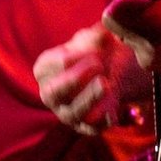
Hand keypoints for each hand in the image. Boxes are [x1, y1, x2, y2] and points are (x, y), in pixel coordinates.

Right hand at [33, 22, 150, 134]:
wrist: (115, 71)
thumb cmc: (96, 50)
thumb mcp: (94, 37)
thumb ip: (96, 35)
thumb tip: (104, 33)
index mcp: (45, 70)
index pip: (50, 66)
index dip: (74, 55)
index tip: (96, 45)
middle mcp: (51, 95)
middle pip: (52, 93)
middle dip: (74, 79)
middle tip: (98, 64)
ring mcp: (67, 113)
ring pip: (73, 113)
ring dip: (89, 98)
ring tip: (106, 84)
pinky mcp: (87, 127)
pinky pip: (93, 127)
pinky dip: (103, 118)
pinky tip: (114, 108)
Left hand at [102, 0, 160, 73]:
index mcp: (155, 19)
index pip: (116, 9)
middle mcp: (148, 43)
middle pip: (115, 22)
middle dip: (126, 9)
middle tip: (146, 2)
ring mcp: (149, 58)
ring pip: (125, 33)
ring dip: (136, 21)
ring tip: (160, 15)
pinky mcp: (152, 66)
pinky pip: (137, 44)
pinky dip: (146, 35)